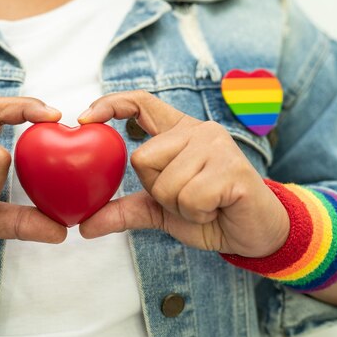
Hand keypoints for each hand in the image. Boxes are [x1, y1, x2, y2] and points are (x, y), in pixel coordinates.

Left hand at [78, 90, 289, 256]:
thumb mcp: (160, 211)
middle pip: (142, 158)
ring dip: (179, 206)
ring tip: (205, 204)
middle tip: (187, 197)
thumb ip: (124, 211)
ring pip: (164, 182)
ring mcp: (217, 146)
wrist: (253, 234)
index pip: (141, 102)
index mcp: (179, 132)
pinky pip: (189, 196)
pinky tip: (216, 207)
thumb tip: (84, 226)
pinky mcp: (232, 168)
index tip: (84, 119)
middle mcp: (198, 131)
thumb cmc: (209, 214)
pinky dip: (197, 213)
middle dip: (157, 190)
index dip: (111, 104)